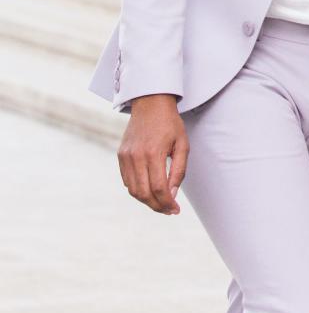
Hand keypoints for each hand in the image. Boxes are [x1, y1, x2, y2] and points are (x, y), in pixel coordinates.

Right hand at [117, 94, 188, 214]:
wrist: (150, 102)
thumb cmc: (170, 123)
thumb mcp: (183, 144)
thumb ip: (179, 170)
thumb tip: (173, 194)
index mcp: (154, 152)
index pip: (158, 188)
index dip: (167, 203)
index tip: (175, 210)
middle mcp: (137, 156)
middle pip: (144, 193)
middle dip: (157, 206)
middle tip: (169, 210)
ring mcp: (126, 156)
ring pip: (133, 190)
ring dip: (147, 201)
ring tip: (160, 203)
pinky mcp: (121, 155)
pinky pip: (127, 181)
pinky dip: (137, 190)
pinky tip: (149, 190)